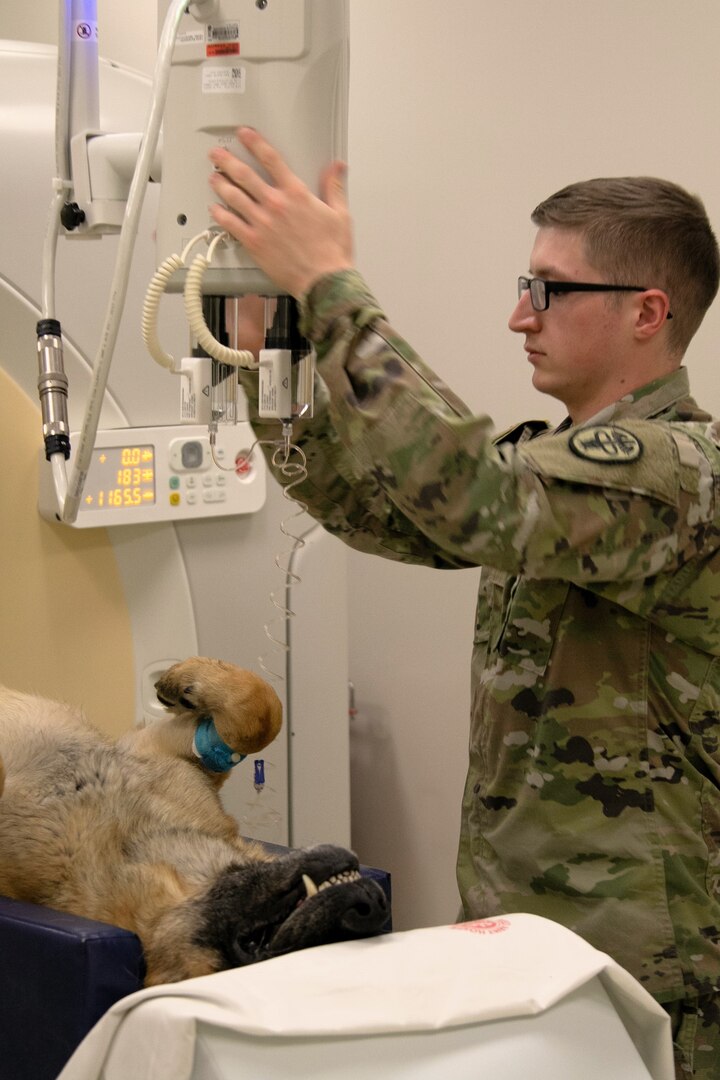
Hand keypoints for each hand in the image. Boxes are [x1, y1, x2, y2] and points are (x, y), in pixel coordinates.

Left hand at [208, 127, 353, 297]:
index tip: (244, 134)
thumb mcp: (340, 214)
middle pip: (245, 175)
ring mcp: (262, 224)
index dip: (255, 143)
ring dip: (220, 184)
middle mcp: (275, 204)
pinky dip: (219, 215)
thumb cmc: (333, 252)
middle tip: (217, 155)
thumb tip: (336, 166)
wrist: (324, 281)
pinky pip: (231, 224)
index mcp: (296, 193)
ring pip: (233, 197)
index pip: (271, 159)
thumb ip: (333, 187)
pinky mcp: (254, 243)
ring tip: (213, 178)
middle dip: (227, 161)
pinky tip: (213, 209)